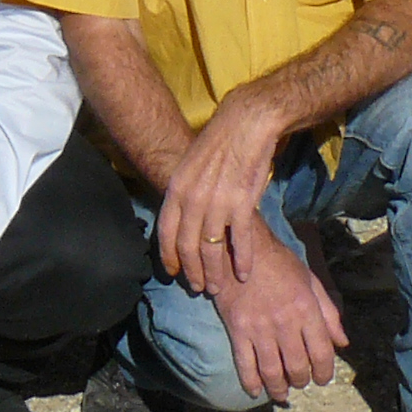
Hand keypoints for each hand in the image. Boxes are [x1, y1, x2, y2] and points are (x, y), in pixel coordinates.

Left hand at [155, 95, 282, 287]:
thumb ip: (185, 193)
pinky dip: (242, 260)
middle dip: (192, 271)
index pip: (166, 232)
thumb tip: (184, 218)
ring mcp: (217, 203)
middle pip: (188, 246)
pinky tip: (244, 273)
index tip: (174, 273)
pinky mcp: (242, 204)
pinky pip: (239, 242)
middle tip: (198, 287)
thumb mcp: (191, 166)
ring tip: (217, 287)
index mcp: (177, 188)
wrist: (245, 124)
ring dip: (215, 273)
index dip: (168, 256)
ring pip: (212, 250)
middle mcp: (193, 199)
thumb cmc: (219, 143)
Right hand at [204, 216, 347, 399]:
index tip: (322, 379)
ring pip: (273, 372)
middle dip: (302, 381)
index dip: (325, 373)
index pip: (322, 353)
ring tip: (282, 393)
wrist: (240, 247)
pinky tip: (256, 390)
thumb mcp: (309, 280)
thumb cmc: (278, 262)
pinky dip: (251, 383)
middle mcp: (285, 322)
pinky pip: (245, 365)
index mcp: (306, 308)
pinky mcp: (238, 330)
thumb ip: (328, 313)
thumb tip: (342, 342)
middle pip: (298, 367)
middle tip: (300, 382)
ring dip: (279, 389)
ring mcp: (260, 328)